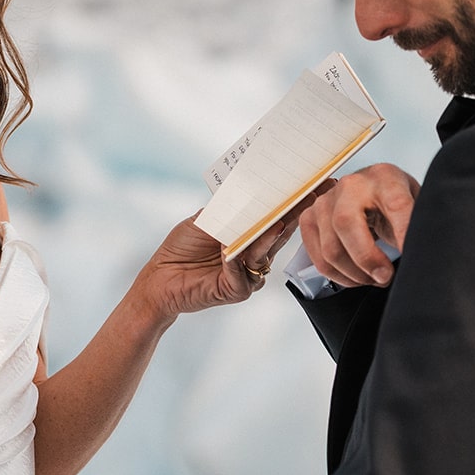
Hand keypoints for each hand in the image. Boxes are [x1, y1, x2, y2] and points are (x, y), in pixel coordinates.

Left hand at [133, 207, 306, 321]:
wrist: (159, 278)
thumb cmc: (181, 247)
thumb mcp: (205, 219)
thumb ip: (229, 209)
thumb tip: (252, 190)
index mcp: (251, 236)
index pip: (278, 216)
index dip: (296, 201)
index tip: (315, 183)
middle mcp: (255, 255)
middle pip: (279, 233)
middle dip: (295, 213)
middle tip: (311, 194)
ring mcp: (249, 274)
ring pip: (263, 254)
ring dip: (268, 237)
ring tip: (277, 221)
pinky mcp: (236, 291)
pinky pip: (241, 275)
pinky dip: (234, 261)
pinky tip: (227, 251)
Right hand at [298, 163, 419, 286]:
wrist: (373, 193)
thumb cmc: (393, 202)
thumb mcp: (415, 207)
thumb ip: (418, 226)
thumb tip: (420, 254)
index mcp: (385, 177)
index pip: (396, 204)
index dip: (404, 233)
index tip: (411, 256)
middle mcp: (351, 185)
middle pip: (346, 224)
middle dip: (368, 260)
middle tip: (386, 276)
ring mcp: (326, 201)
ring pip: (330, 248)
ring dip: (355, 274)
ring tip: (374, 277)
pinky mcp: (310, 219)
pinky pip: (319, 258)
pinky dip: (339, 276)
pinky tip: (356, 275)